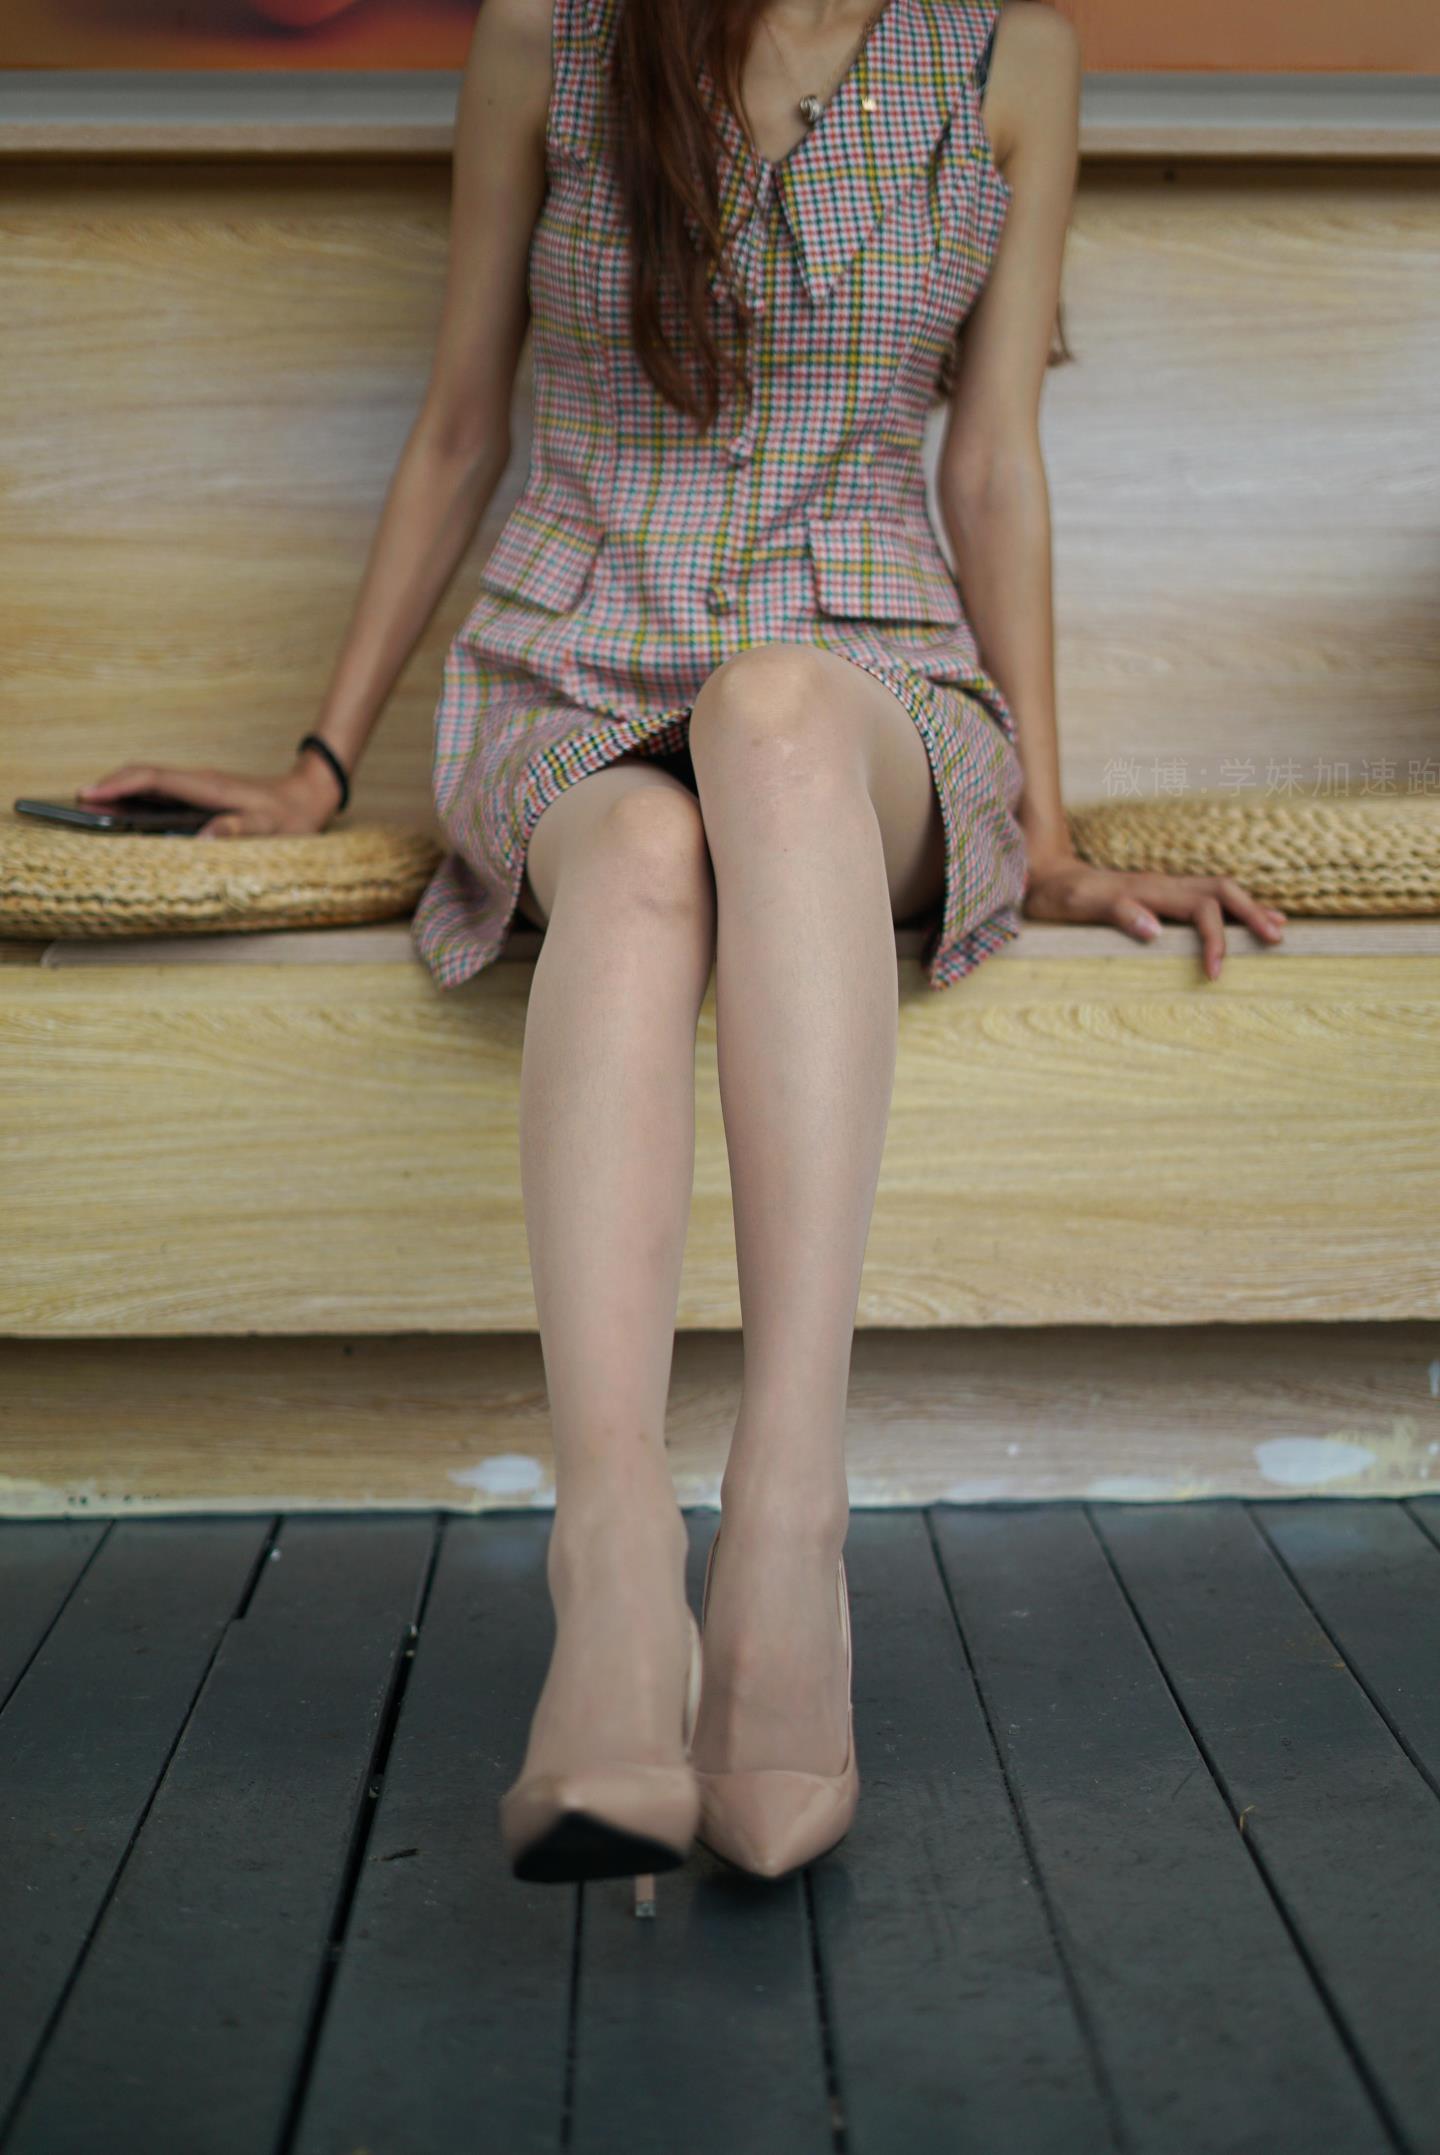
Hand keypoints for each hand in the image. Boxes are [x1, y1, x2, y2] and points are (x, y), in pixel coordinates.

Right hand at [74, 754, 343, 838]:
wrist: (310, 796)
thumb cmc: (292, 818)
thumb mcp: (271, 829)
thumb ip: (239, 830)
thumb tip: (202, 838)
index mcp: (209, 786)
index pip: (154, 778)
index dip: (119, 785)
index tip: (88, 795)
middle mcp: (199, 780)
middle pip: (143, 776)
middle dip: (107, 788)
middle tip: (73, 806)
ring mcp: (198, 785)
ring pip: (149, 784)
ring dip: (119, 794)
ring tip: (87, 814)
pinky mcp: (201, 793)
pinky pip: (161, 793)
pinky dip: (136, 800)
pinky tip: (123, 817)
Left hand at [1022, 853, 1285, 979]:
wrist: (1042, 874)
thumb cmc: (1056, 895)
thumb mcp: (1077, 906)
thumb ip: (1116, 913)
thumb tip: (1155, 931)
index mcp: (1149, 889)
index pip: (1201, 908)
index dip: (1215, 938)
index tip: (1216, 972)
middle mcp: (1161, 885)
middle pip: (1221, 890)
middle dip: (1252, 912)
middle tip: (1277, 939)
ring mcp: (1161, 889)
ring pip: (1217, 891)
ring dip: (1248, 908)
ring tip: (1276, 929)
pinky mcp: (1157, 896)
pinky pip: (1203, 899)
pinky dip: (1230, 909)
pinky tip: (1243, 920)